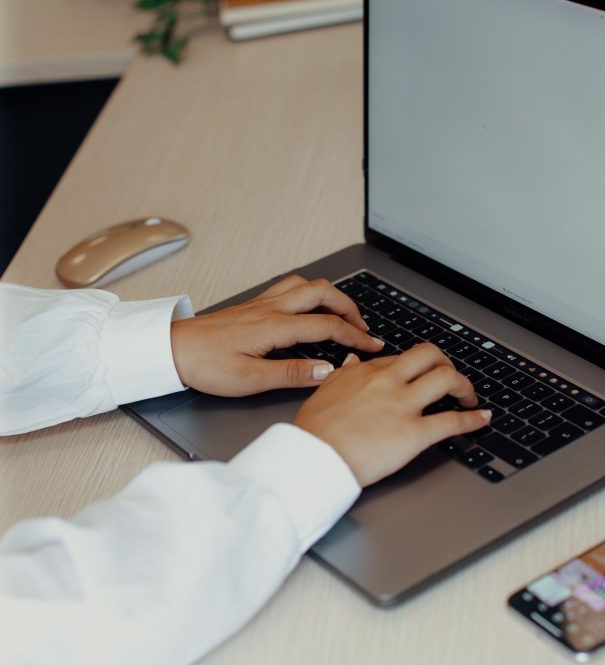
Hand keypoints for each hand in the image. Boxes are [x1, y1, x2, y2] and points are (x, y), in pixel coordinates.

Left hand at [170, 275, 383, 395]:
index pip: (327, 325)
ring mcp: (262, 303)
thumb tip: (328, 371)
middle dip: (350, 307)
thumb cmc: (205, 365)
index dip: (355, 335)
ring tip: (341, 314)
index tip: (373, 346)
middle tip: (363, 327)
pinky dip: (309, 293)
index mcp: (275, 326)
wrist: (170, 349)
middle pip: (323, 293)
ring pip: (306, 285)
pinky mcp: (253, 305)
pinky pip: (289, 287)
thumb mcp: (250, 380)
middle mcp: (271, 308)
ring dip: (330, 296)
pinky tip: (307, 308)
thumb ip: (292, 374)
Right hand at [294, 342, 490, 485]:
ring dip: (464, 386)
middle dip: (446, 363)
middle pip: (430, 356)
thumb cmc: (315, 430)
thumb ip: (343, 374)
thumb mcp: (325, 390)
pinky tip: (482, 419)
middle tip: (451, 377)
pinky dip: (473, 420)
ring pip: (447, 379)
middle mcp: (389, 382)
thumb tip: (353, 361)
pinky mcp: (414, 433)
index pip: (402, 358)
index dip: (417, 367)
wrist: (313, 458)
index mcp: (368, 372)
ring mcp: (403, 405)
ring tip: (469, 396)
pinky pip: (452, 421)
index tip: (423, 374)